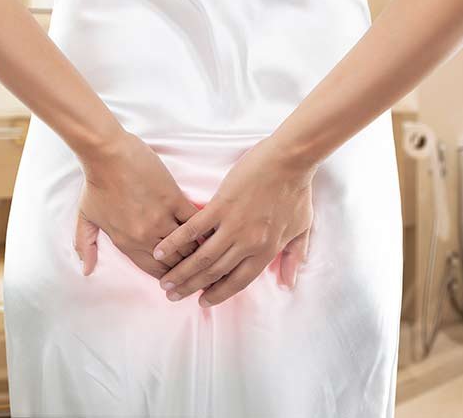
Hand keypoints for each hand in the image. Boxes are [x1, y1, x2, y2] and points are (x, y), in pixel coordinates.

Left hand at [74, 130, 200, 277]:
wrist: (107, 154)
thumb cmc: (96, 183)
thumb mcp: (85, 217)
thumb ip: (85, 246)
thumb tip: (85, 270)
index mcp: (126, 243)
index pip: (154, 271)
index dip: (170, 277)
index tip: (180, 278)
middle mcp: (145, 236)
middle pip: (174, 261)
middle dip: (187, 267)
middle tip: (199, 267)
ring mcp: (161, 218)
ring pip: (187, 244)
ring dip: (197, 250)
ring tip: (210, 252)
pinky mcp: (173, 199)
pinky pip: (193, 221)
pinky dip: (202, 227)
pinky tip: (209, 231)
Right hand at [152, 137, 318, 306]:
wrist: (290, 160)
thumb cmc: (297, 191)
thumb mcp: (302, 227)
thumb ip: (294, 256)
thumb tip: (289, 283)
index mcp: (267, 250)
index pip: (239, 281)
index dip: (219, 294)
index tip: (202, 301)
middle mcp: (248, 243)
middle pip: (215, 272)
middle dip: (191, 287)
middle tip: (173, 295)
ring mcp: (233, 225)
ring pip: (202, 256)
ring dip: (181, 271)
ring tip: (164, 282)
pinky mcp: (221, 205)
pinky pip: (194, 228)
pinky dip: (176, 241)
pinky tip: (161, 251)